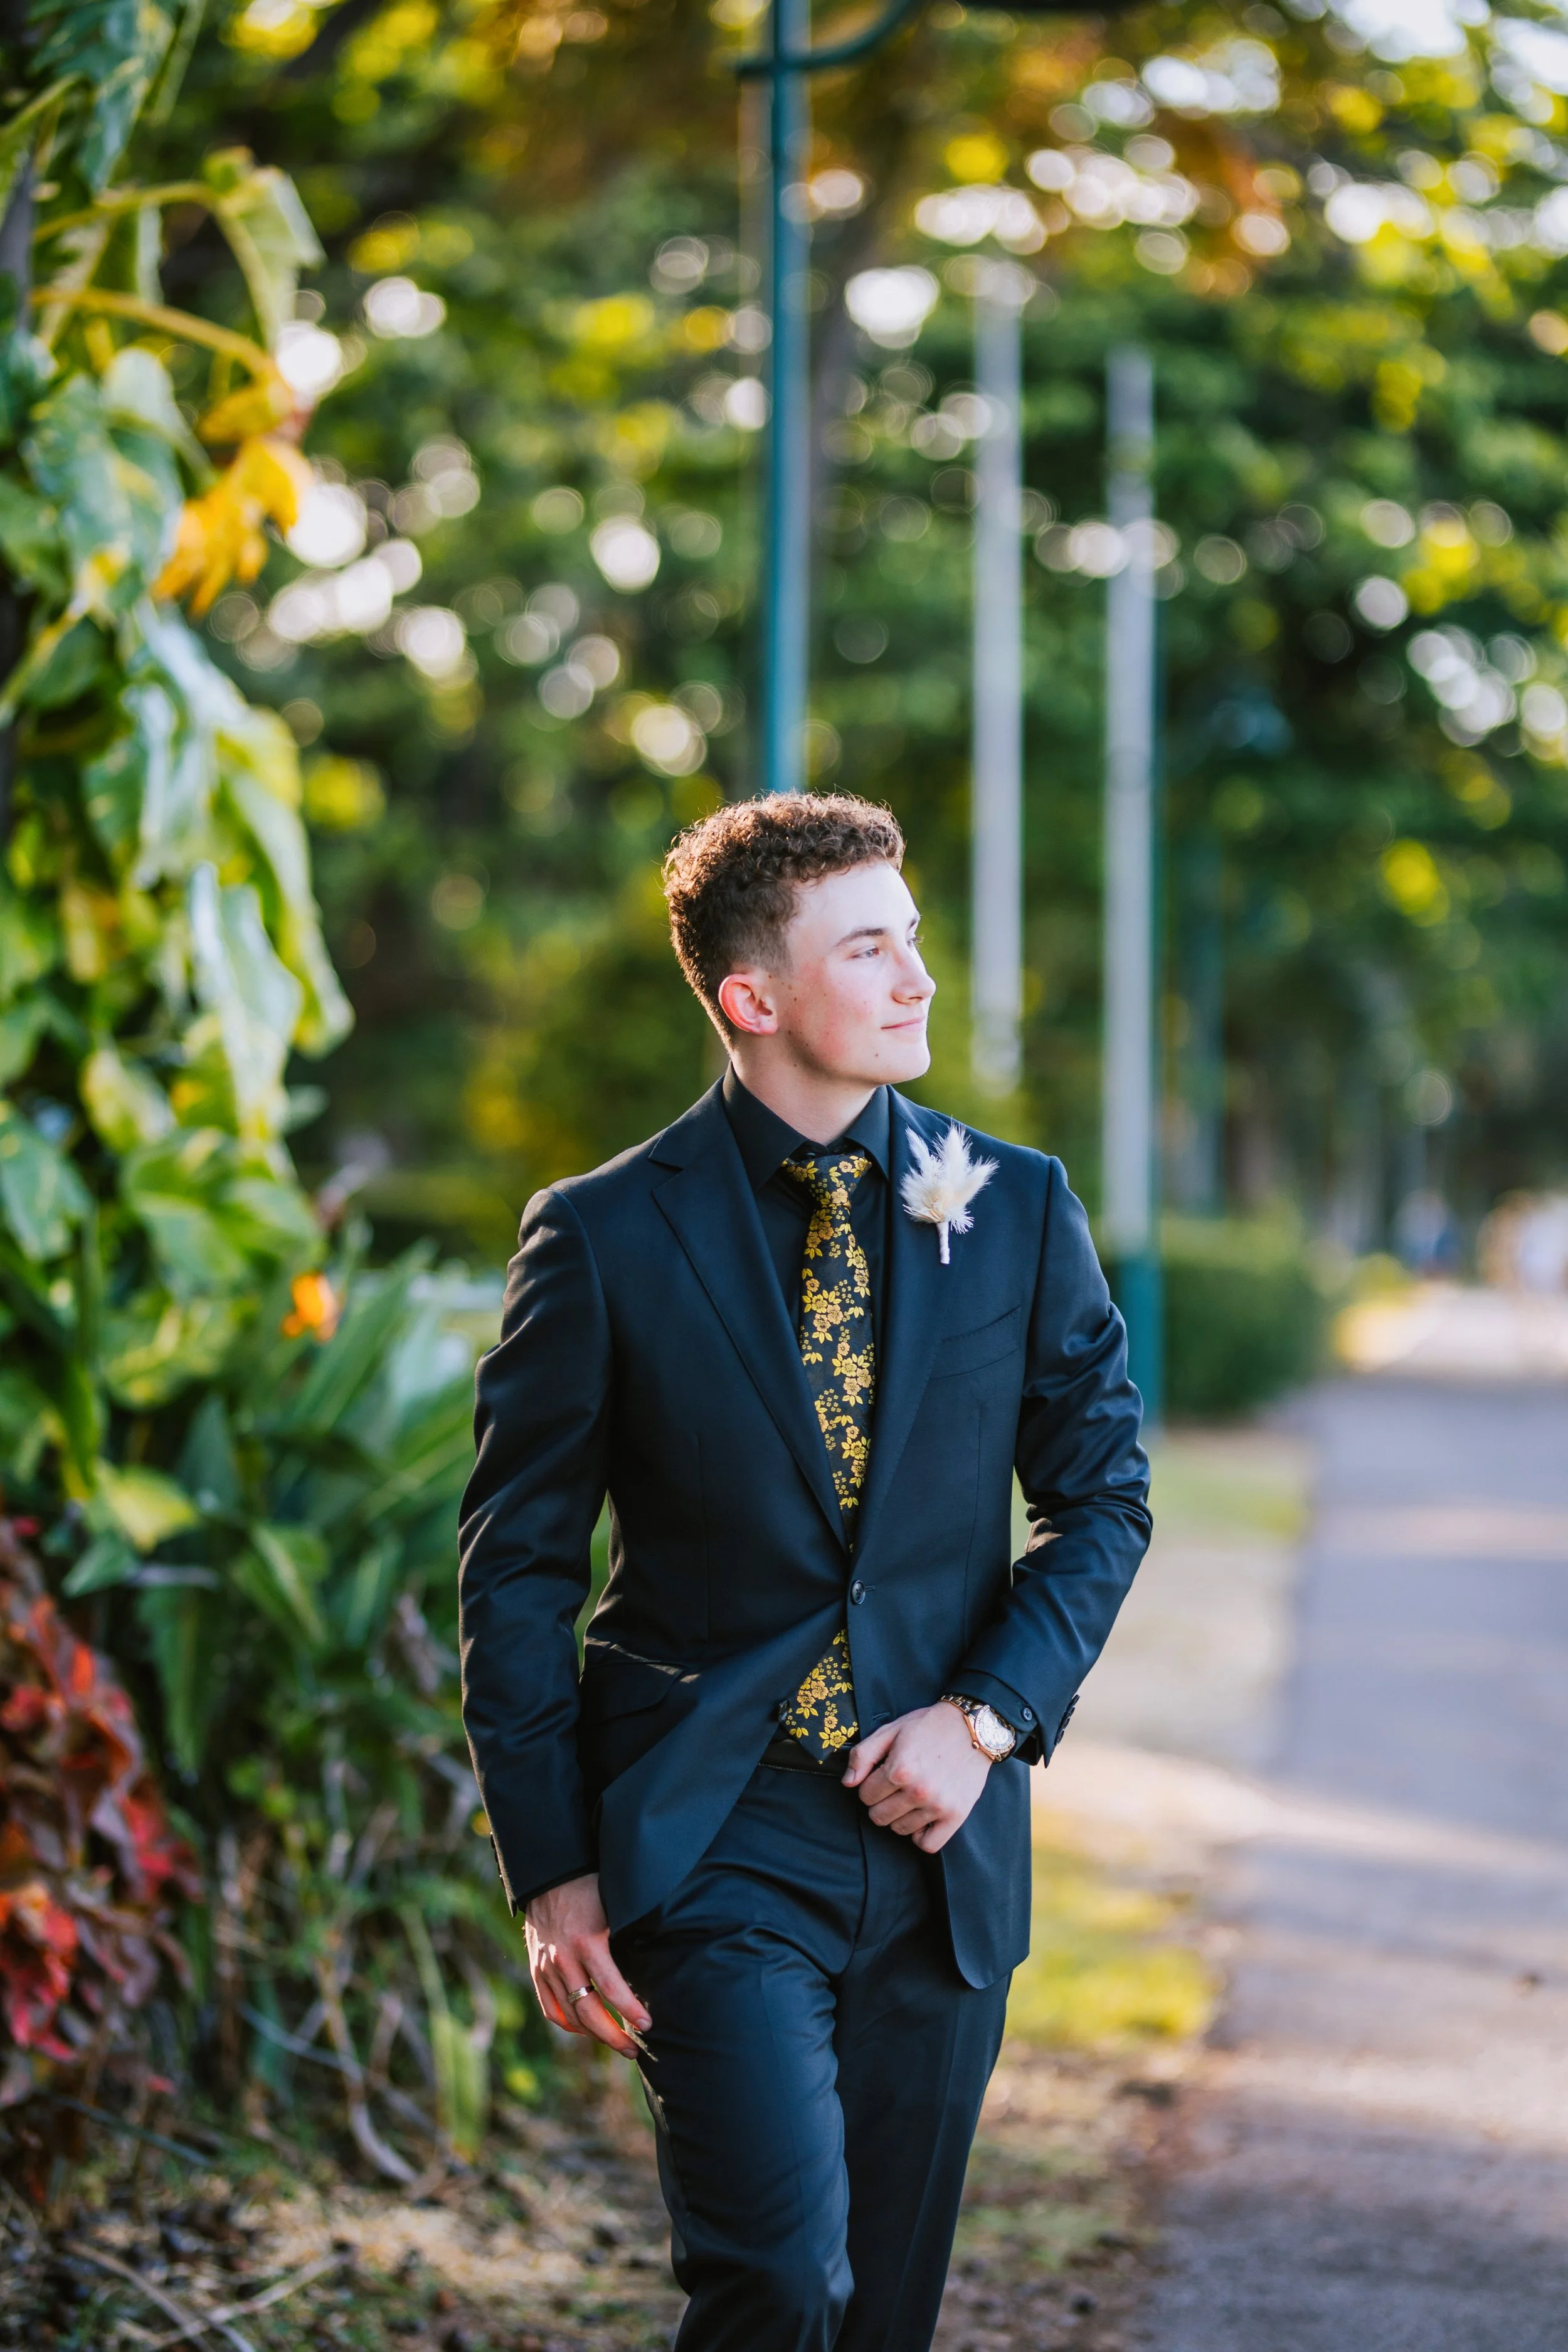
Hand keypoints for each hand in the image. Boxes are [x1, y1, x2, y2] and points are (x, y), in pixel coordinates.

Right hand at [524, 1872, 649, 2058]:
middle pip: (588, 2012)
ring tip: (616, 2043)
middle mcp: (563, 1960)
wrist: (549, 1873)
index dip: (630, 2011)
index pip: (611, 1988)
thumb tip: (661, 1961)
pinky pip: (550, 2009)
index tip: (648, 2025)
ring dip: (593, 2035)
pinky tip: (586, 2030)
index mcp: (586, 1942)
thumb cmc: (590, 1886)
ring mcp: (546, 1967)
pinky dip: (568, 2024)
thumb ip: (630, 1935)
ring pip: (569, 2016)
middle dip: (613, 2036)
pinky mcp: (536, 1970)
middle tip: (634, 2050)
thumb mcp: (615, 1906)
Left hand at [842, 1702, 990, 1852]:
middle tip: (894, 1788)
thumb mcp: (890, 1730)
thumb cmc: (928, 1727)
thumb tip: (848, 1783)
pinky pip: (928, 1845)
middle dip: (880, 1803)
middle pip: (879, 1817)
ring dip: (900, 1816)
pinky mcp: (956, 1816)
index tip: (881, 1776)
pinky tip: (921, 1818)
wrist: (972, 1727)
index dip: (870, 1785)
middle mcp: (918, 1791)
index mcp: (899, 1769)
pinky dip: (920, 1836)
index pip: (865, 1796)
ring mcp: (938, 1806)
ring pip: (900, 1830)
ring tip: (910, 1798)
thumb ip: (863, 1755)